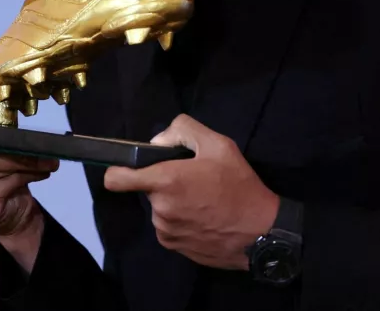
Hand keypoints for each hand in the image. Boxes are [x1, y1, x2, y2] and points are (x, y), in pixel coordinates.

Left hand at [104, 114, 279, 269]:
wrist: (263, 232)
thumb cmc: (239, 186)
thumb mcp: (219, 145)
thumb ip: (183, 130)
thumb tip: (158, 141)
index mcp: (165, 182)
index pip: (116, 179)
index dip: (118, 171)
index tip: (131, 168)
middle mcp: (159, 209)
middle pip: (148, 190)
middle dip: (164, 184)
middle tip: (194, 182)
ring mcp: (166, 231)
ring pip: (159, 209)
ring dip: (173, 204)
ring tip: (203, 202)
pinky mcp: (175, 248)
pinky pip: (169, 228)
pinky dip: (181, 221)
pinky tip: (204, 219)